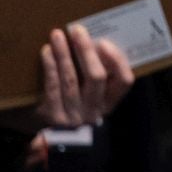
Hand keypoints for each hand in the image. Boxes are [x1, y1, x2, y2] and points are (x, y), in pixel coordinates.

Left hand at [1, 24, 134, 133]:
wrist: (59, 141)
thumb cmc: (81, 107)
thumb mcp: (98, 97)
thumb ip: (105, 75)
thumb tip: (99, 43)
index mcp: (111, 102)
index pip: (124, 81)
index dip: (116, 61)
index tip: (104, 42)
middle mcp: (95, 109)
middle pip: (96, 77)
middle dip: (86, 51)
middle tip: (78, 30)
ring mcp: (74, 114)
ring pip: (71, 79)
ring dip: (64, 54)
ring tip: (58, 35)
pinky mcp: (53, 115)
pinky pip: (52, 87)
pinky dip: (50, 67)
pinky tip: (47, 52)